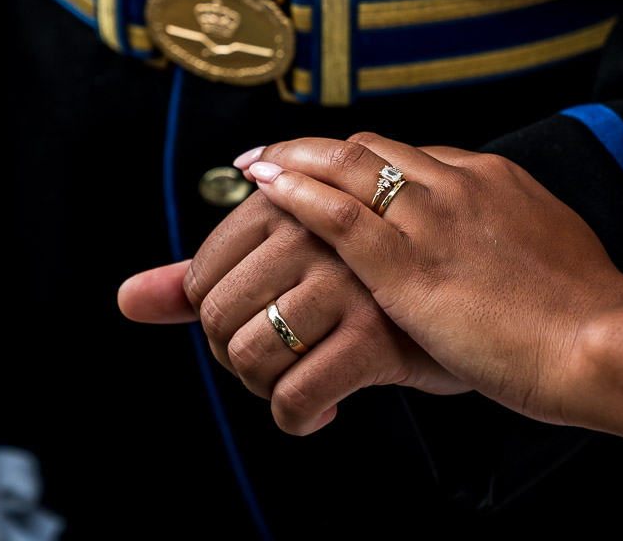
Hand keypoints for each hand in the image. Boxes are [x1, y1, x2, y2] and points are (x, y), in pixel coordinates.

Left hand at [118, 189, 465, 435]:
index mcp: (296, 202)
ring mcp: (348, 282)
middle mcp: (317, 232)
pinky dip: (296, 419)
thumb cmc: (388, 286)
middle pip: (220, 318)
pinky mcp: (375, 337)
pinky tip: (320, 412)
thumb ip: (212, 272)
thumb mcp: (300, 263)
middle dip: (237, 356)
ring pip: (252, 358)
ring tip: (298, 382)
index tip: (253, 323)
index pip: (204, 273)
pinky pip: (296, 397)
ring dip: (266, 389)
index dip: (217, 315)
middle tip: (274, 362)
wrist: (494, 306)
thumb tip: (128, 298)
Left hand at [238, 132, 622, 426]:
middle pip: (370, 149)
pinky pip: (338, 215)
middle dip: (316, 149)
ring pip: (345, 167)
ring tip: (254, 163)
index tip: (332, 167)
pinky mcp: (408, 266)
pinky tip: (267, 186)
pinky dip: (297, 194)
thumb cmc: (582, 312)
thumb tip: (492, 244)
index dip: (362, 160)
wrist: (600, 340)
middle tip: (276, 153)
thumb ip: (509, 235)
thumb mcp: (547, 250)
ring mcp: (431, 220)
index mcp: (492, 179)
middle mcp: (457, 184)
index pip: (410, 156)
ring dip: (292, 160)